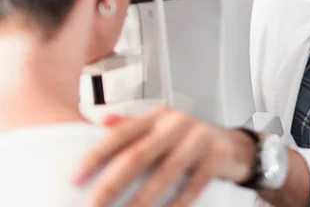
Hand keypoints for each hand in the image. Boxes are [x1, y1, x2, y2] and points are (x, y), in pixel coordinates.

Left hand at [73, 104, 257, 206]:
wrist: (233, 145)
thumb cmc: (189, 139)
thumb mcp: (161, 126)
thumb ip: (133, 125)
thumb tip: (101, 121)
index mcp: (158, 115)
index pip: (121, 133)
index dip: (95, 156)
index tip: (74, 178)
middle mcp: (177, 123)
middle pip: (139, 155)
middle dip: (111, 185)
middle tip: (91, 206)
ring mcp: (199, 139)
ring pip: (164, 174)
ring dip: (140, 202)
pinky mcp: (216, 158)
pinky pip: (191, 187)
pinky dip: (174, 206)